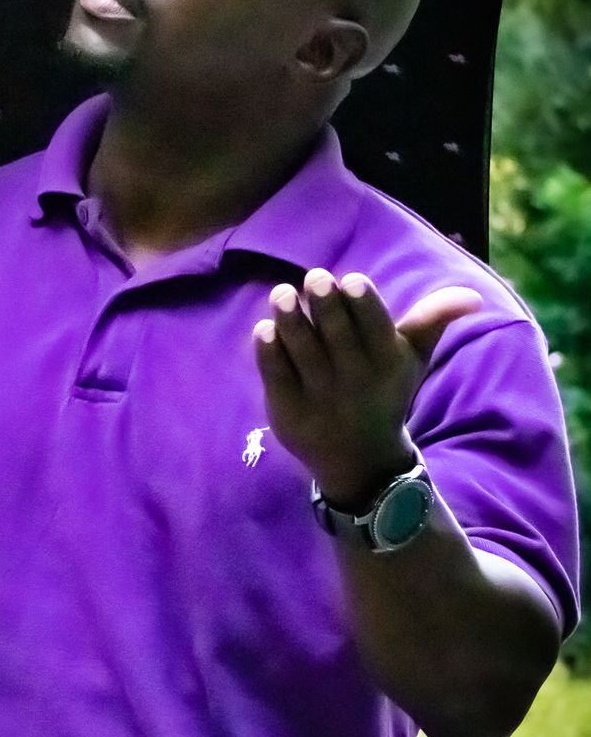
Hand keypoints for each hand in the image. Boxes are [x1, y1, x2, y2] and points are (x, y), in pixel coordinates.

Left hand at [252, 268, 481, 508]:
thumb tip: (473, 297)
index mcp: (386, 362)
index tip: (352, 280)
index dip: (363, 304)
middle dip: (326, 305)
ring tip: (281, 293)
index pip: (376, 329)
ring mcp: (319, 396)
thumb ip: (433, 321)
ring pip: (303, 351)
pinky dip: (269, 351)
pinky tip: (265, 328)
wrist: (360, 458)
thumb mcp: (413, 359)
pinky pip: (277, 375)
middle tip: (315, 278)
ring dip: (291, 320)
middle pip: (338, 336)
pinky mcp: (289, 410)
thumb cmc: (384, 391)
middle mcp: (354, 380)